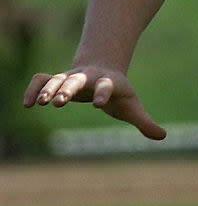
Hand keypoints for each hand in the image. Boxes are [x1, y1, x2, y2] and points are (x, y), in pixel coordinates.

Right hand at [23, 67, 166, 140]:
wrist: (104, 68)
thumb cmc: (118, 92)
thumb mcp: (132, 106)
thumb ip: (144, 121)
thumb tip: (162, 136)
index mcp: (109, 82)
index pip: (106, 86)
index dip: (103, 93)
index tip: (99, 104)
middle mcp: (87, 77)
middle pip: (77, 80)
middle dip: (68, 89)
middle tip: (59, 102)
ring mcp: (71, 77)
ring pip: (57, 78)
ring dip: (48, 89)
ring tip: (38, 103)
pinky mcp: (57, 80)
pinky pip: (41, 80)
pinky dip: (33, 88)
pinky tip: (27, 104)